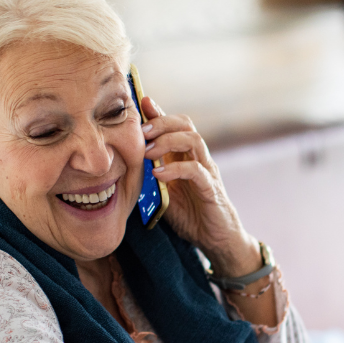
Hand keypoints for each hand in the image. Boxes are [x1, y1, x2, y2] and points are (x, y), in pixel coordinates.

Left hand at [139, 96, 259, 275]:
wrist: (216, 239)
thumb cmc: (191, 216)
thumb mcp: (164, 192)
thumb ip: (151, 175)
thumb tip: (127, 162)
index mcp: (186, 157)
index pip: (175, 126)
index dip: (158, 112)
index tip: (140, 103)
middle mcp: (199, 158)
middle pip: (185, 125)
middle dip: (161, 123)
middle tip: (140, 132)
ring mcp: (207, 172)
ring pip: (194, 140)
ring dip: (168, 141)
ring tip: (148, 152)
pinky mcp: (212, 189)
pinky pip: (197, 170)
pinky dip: (176, 169)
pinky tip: (159, 174)